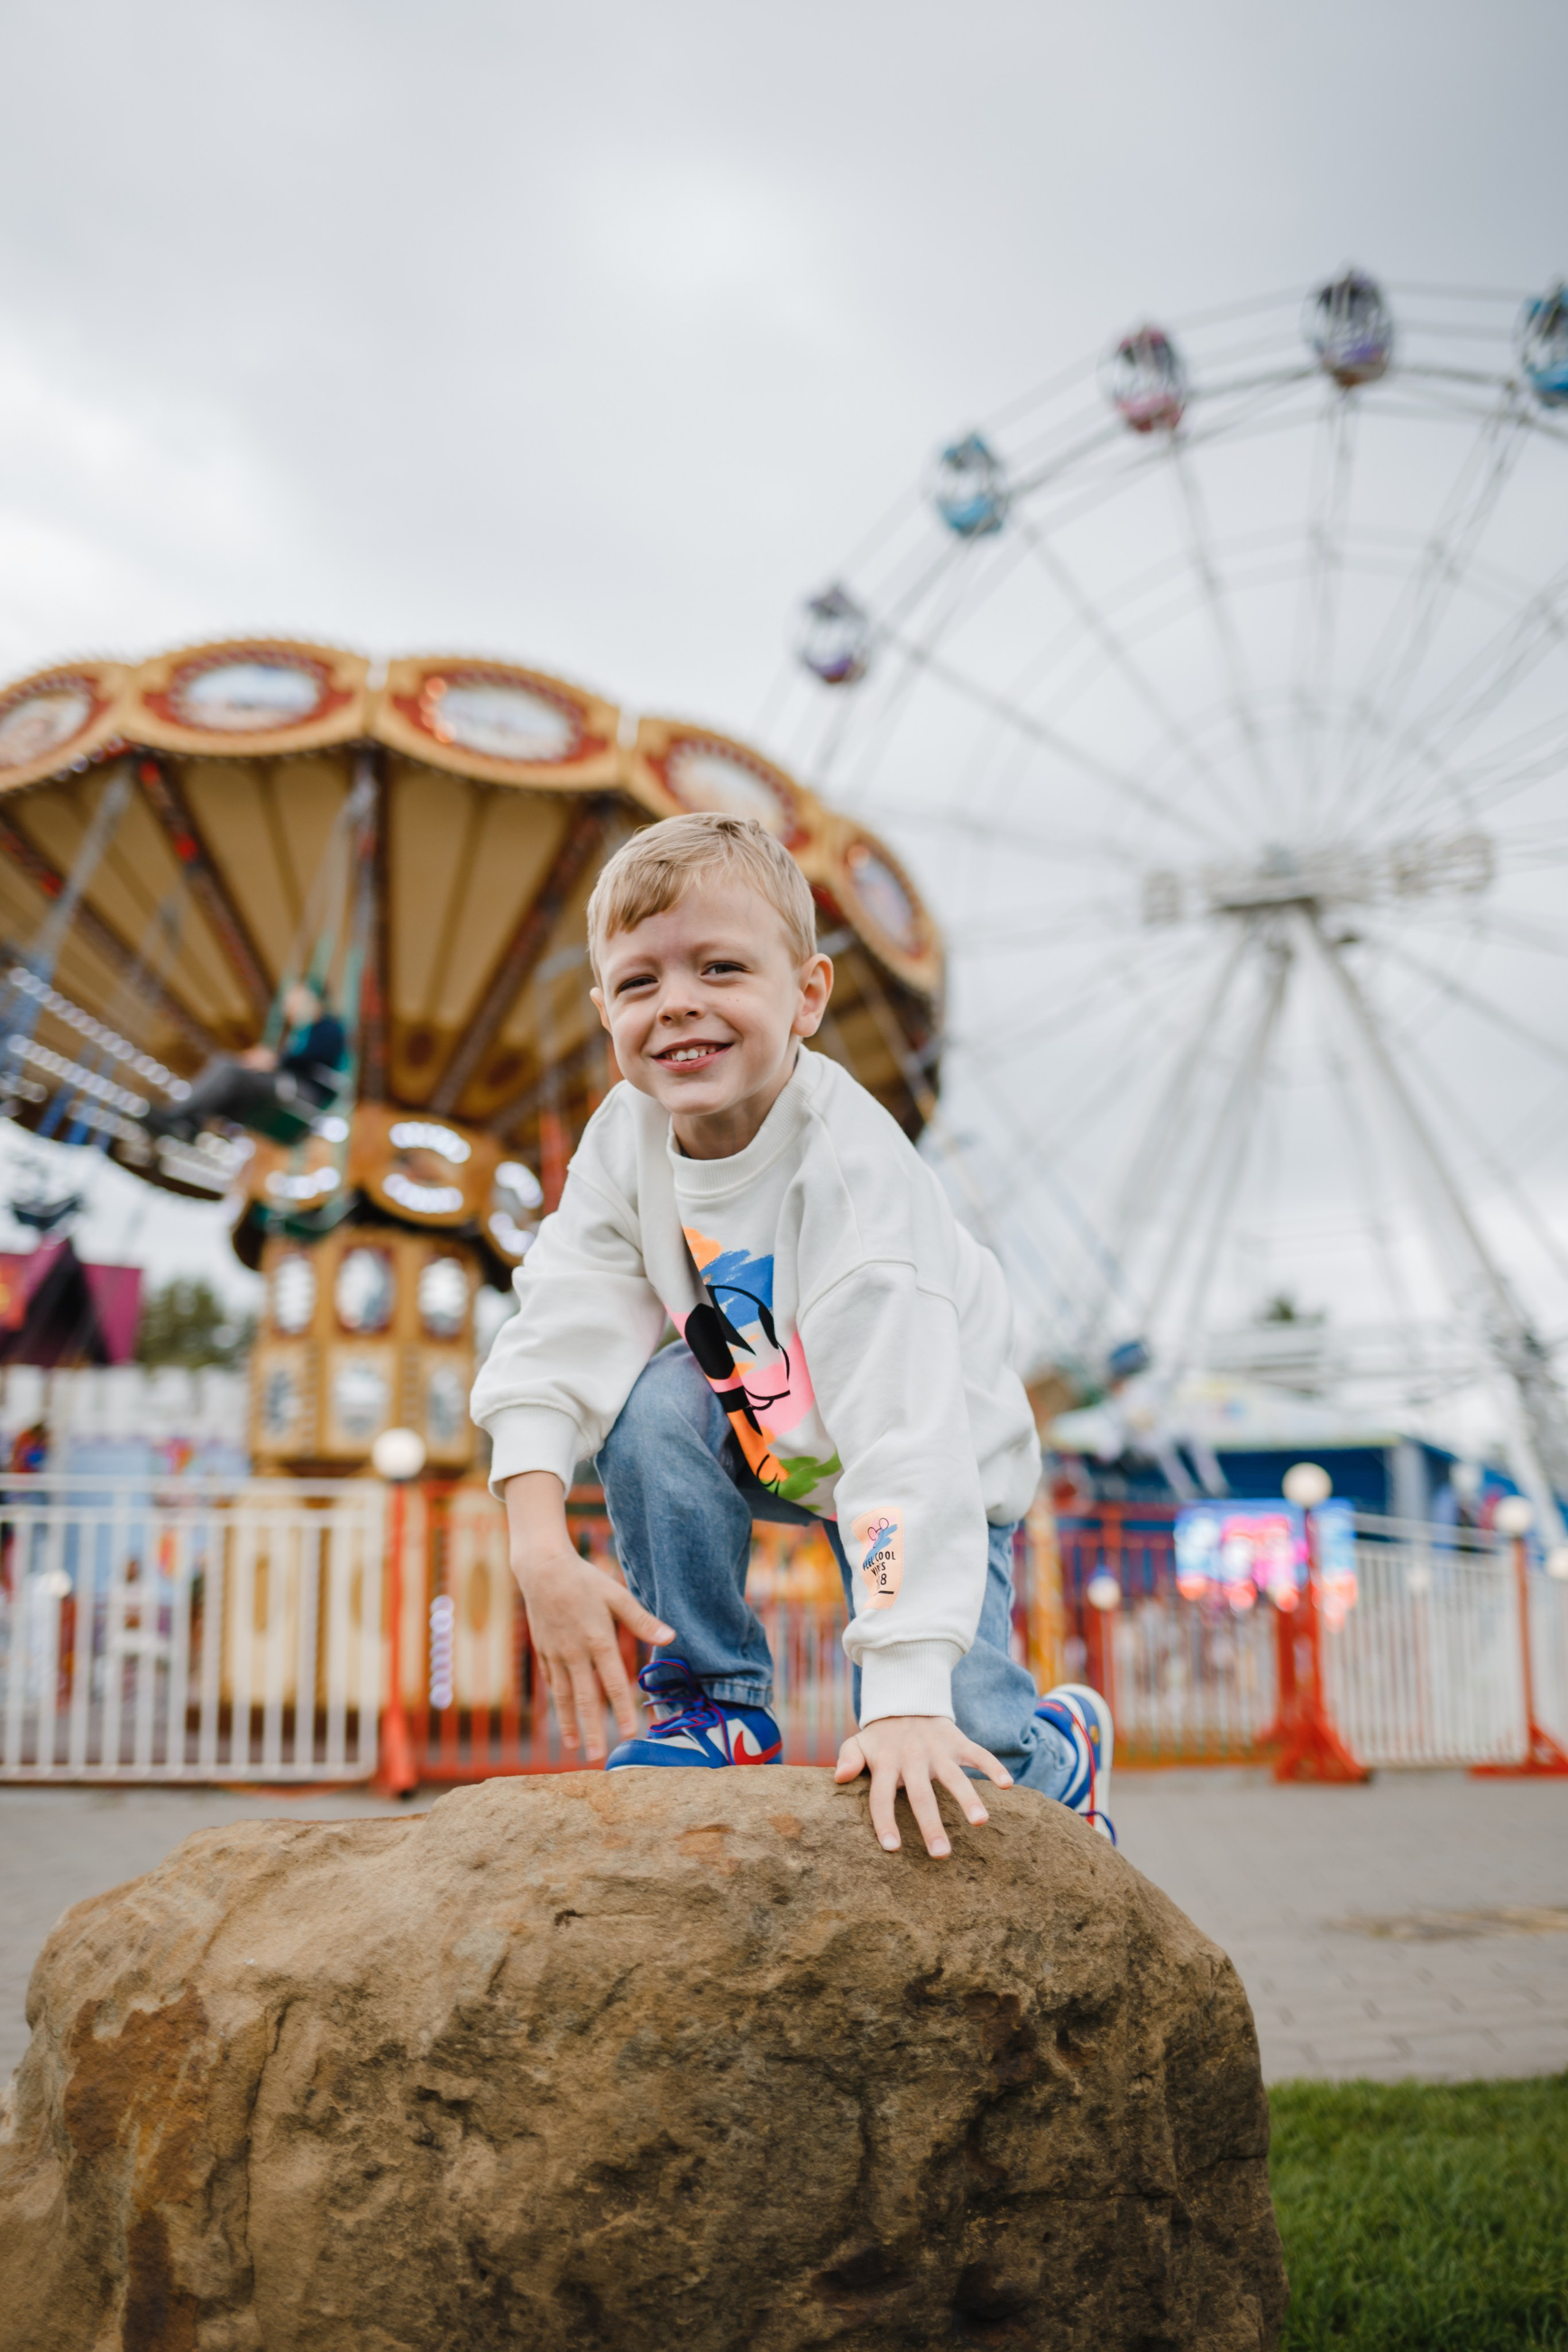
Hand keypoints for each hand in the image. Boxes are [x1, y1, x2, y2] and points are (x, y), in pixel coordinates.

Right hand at [503, 1472, 672, 1761]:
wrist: (541, 1569)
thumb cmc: (584, 1580)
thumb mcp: (617, 1595)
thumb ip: (642, 1620)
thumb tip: (670, 1636)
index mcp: (598, 1640)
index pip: (612, 1683)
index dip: (621, 1710)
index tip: (629, 1734)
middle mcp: (575, 1653)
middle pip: (584, 1698)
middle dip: (592, 1729)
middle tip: (597, 1756)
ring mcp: (555, 1654)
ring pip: (563, 1695)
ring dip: (569, 1723)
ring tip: (574, 1746)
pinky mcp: (542, 1650)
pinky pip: (551, 1681)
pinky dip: (556, 1700)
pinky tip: (561, 1714)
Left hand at [834, 1715, 1011, 1857]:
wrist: (907, 1699)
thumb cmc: (881, 1737)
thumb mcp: (859, 1743)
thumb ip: (849, 1758)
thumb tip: (838, 1777)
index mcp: (887, 1764)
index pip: (881, 1797)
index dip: (885, 1821)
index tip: (892, 1848)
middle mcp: (913, 1759)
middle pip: (921, 1795)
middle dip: (931, 1824)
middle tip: (940, 1854)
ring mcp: (938, 1750)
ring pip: (954, 1776)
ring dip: (968, 1797)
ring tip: (980, 1822)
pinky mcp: (958, 1741)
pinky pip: (978, 1753)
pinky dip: (994, 1766)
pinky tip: (1007, 1784)